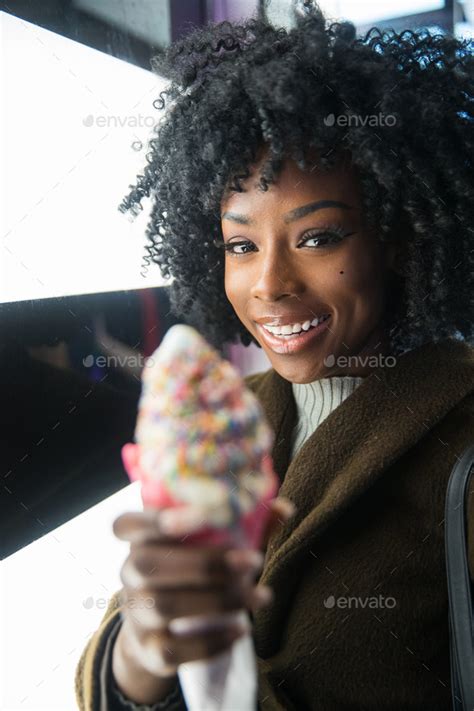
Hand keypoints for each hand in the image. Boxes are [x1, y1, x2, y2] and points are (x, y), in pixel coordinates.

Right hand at [112, 496, 295, 679]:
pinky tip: (242, 630)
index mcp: (139, 538)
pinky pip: (172, 649)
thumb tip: (284, 508)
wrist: (161, 631)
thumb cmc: (193, 570)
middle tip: (255, 561)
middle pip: (149, 565)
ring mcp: (134, 613)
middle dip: (205, 563)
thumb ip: (243, 525)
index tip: (198, 514)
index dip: (153, 519)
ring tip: (262, 596)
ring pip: (164, 606)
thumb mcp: (212, 544)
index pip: (125, 525)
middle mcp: (129, 572)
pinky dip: (210, 642)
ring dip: (219, 600)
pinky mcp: (147, 649)